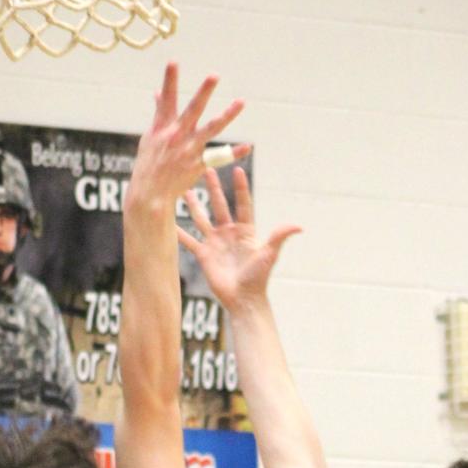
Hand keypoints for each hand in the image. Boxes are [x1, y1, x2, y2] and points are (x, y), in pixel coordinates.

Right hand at [127, 62, 247, 211]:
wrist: (150, 195)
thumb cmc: (149, 164)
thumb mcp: (150, 137)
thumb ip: (159, 113)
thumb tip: (158, 92)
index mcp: (162, 127)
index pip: (166, 99)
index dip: (169, 80)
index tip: (174, 61)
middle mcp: (177, 135)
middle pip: (193, 109)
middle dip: (203, 92)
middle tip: (214, 75)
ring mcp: (188, 149)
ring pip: (211, 128)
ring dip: (227, 115)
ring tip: (241, 102)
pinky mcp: (197, 164)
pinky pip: (220, 157)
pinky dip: (234, 153)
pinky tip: (247, 147)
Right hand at [178, 166, 299, 311]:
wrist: (243, 299)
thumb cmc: (258, 278)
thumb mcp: (269, 254)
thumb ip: (279, 236)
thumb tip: (298, 226)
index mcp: (245, 230)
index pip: (242, 203)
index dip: (240, 187)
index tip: (237, 168)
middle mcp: (228, 233)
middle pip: (219, 205)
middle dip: (213, 187)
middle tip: (206, 168)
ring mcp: (215, 243)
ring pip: (201, 218)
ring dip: (193, 204)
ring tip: (185, 188)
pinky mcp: (203, 255)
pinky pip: (189, 241)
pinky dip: (178, 232)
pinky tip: (168, 222)